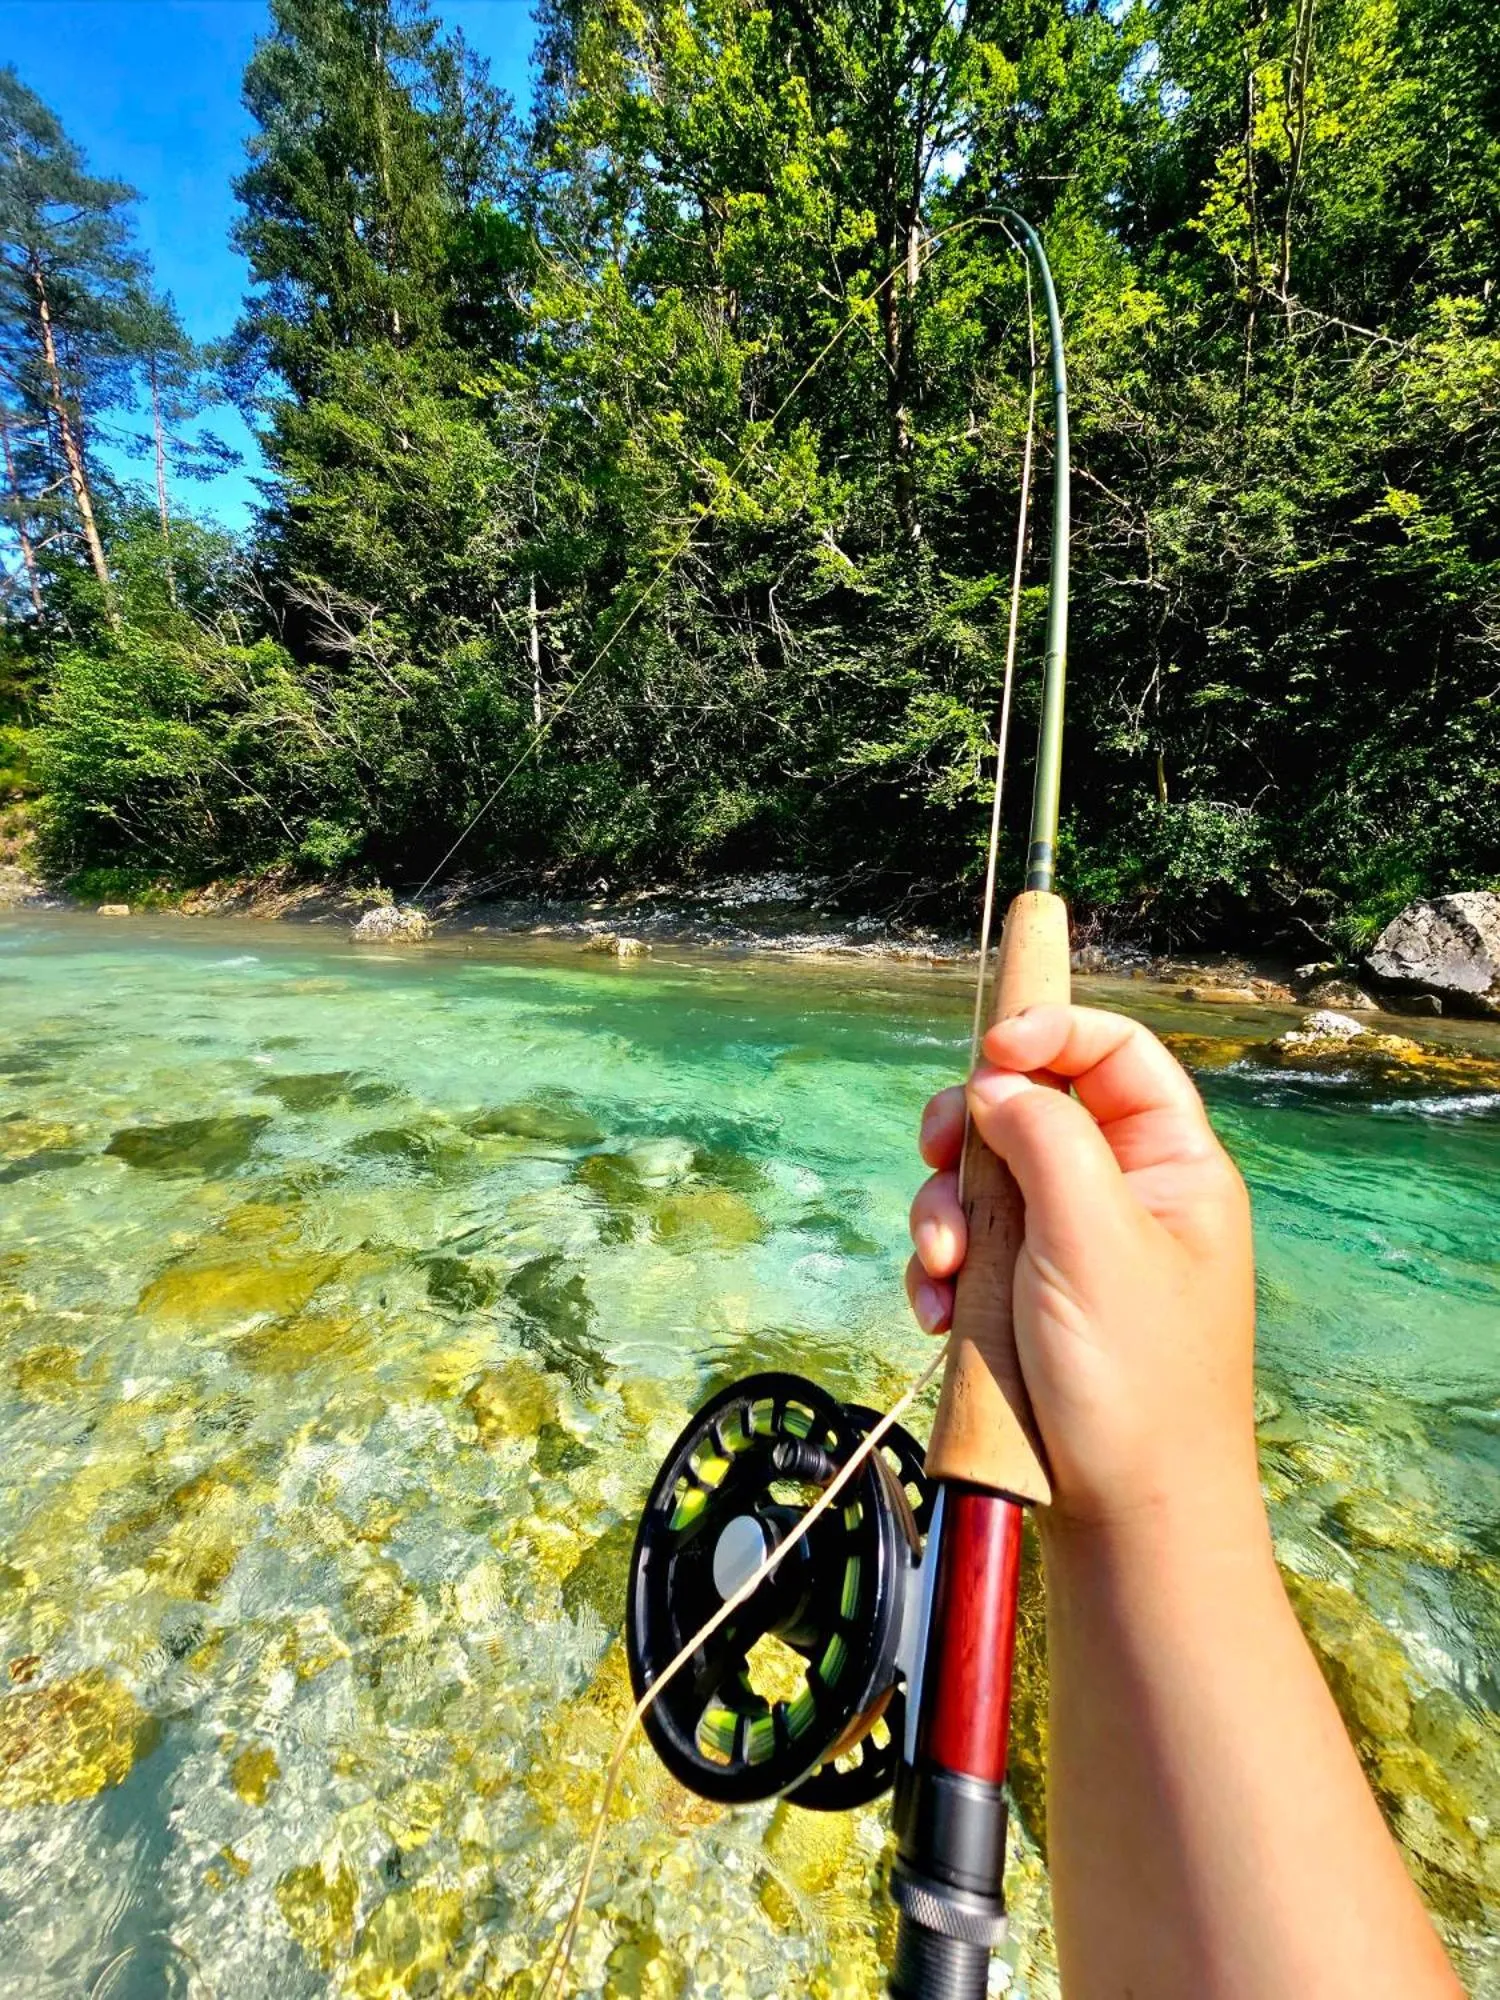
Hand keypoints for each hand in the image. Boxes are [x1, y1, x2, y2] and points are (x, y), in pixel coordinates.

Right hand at [905, 1004, 1259, 1535]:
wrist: (1128, 1521)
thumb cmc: (1137, 1380)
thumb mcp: (1095, 1238)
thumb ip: (1047, 1138)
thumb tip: (996, 1083)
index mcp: (1171, 1166)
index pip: (1117, 1053)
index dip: (1053, 1029)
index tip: (990, 1048)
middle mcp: (1121, 1195)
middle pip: (1030, 1106)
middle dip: (971, 1131)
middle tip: (938, 1153)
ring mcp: (1067, 1249)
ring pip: (983, 1181)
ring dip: (945, 1215)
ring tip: (945, 1272)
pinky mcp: (1024, 1300)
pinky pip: (965, 1251)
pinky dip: (942, 1274)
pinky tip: (941, 1317)